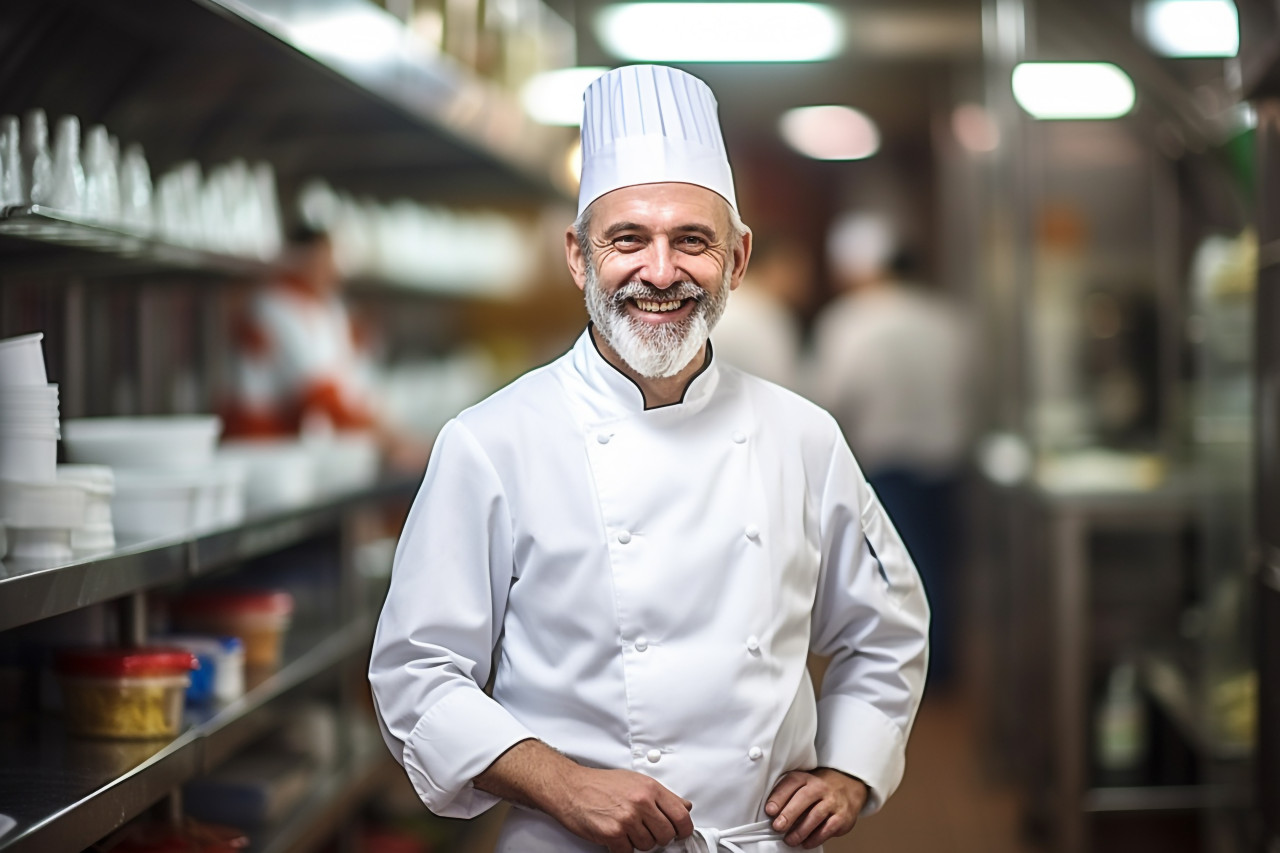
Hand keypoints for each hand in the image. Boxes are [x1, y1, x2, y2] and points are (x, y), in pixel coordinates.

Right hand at [553, 766, 694, 852]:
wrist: (571, 787)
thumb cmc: (600, 784)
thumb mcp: (636, 781)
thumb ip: (661, 795)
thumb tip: (683, 807)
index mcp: (649, 788)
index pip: (681, 815)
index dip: (683, 829)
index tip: (680, 834)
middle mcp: (640, 802)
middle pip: (666, 834)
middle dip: (659, 838)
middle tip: (647, 832)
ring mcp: (627, 818)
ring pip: (648, 846)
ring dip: (638, 842)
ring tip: (627, 830)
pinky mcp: (613, 833)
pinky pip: (628, 852)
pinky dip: (622, 848)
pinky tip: (616, 836)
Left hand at [765, 768, 867, 848]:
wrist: (846, 787)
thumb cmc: (817, 790)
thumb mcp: (802, 785)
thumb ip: (787, 794)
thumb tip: (770, 813)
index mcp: (806, 777)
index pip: (791, 783)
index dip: (779, 797)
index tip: (769, 810)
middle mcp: (820, 787)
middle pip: (804, 798)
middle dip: (789, 814)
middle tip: (778, 827)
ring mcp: (833, 801)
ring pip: (816, 815)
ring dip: (800, 830)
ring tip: (789, 840)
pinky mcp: (842, 817)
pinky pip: (828, 829)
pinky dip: (815, 838)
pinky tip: (805, 843)